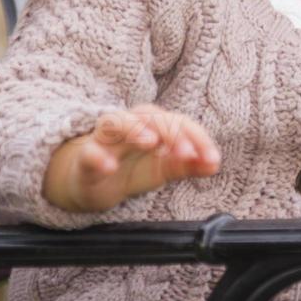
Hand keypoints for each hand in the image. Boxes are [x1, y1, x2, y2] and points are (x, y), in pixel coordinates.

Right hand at [42, 103, 220, 212]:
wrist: (93, 183)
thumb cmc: (133, 169)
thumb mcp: (164, 168)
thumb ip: (188, 164)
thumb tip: (215, 165)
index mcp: (153, 124)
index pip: (179, 122)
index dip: (198, 138)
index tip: (212, 159)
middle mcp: (130, 124)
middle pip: (151, 117)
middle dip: (172, 133)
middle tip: (187, 154)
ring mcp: (105, 139)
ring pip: (117, 123)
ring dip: (135, 130)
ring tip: (151, 142)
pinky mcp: (86, 158)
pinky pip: (89, 152)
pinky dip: (98, 157)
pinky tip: (110, 167)